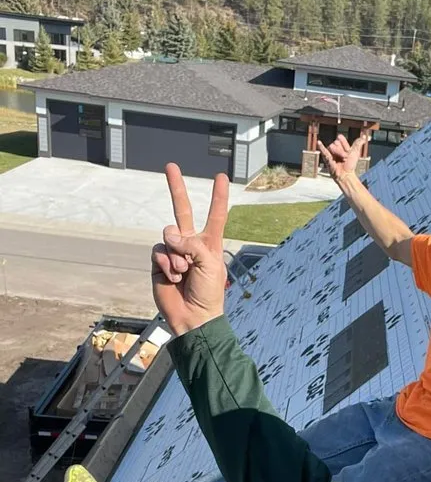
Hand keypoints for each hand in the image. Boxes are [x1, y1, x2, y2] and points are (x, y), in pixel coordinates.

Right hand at [151, 164, 228, 335]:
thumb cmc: (208, 291)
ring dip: (176, 256)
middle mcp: (190, 243)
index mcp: (209, 242)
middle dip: (176, 188)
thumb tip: (167, 233)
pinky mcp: (159, 262)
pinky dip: (166, 264)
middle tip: (171, 165)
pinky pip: (158, 251)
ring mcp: (173, 251)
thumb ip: (190, 244)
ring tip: (184, 273)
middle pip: (181, 210)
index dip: (218, 197)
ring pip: (168, 237)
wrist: (193, 316)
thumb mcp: (208, 263)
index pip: (215, 215)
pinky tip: (173, 277)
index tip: (221, 177)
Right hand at [318, 133, 365, 183]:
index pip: (340, 138)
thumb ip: (358, 143)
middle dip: (341, 149)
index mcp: (342, 147)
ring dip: (337, 152)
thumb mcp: (355, 152)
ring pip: (332, 146)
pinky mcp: (327, 158)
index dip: (344, 143)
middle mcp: (336, 149)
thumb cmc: (351, 165)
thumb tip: (364, 137)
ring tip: (341, 159)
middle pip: (336, 142)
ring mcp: (331, 154)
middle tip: (345, 157)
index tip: (347, 150)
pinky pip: (323, 150)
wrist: (346, 174)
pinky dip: (321, 146)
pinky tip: (319, 142)